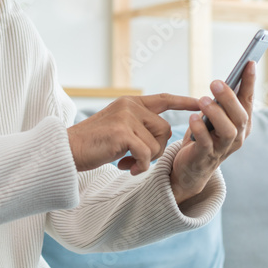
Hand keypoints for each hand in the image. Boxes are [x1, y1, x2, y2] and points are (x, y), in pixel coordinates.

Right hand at [67, 93, 200, 174]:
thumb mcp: (119, 128)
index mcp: (130, 102)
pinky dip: (140, 165)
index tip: (201, 102)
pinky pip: (146, 154)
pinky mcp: (122, 133)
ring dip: (147, 159)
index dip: (184, 102)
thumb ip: (138, 126)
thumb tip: (162, 137)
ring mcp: (126, 117)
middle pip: (165, 129)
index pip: (163, 99)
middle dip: (158, 149)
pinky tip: (126, 168)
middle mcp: (130, 105)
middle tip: (138, 160)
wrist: (67, 150)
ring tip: (128, 163)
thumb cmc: (93, 144)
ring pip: (156, 143)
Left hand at [171, 61, 255, 204]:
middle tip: (215, 82)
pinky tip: (193, 118)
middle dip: (229, 98)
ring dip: (216, 113)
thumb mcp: (214, 117)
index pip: (248, 100)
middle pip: (240, 116)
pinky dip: (200, 129)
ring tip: (203, 100)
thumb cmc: (204, 136)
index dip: (250, 82)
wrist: (191, 168)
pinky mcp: (206, 157)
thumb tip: (222, 82)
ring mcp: (223, 148)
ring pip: (228, 131)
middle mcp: (237, 136)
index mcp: (242, 123)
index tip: (249, 62)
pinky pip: (206, 143)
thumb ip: (221, 103)